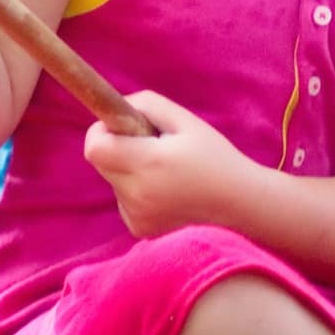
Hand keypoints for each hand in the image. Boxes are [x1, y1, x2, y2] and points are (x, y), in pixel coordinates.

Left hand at [84, 89, 259, 238]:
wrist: (239, 203)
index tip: (118, 125)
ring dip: (129, 170)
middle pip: (101, 163)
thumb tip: (118, 107)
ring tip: (165, 171)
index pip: (95, 148)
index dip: (100, 131)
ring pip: (114, 181)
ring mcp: (137, 215)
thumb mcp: (186, 121)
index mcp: (149, 163)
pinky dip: (137, 190)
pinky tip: (166, 191)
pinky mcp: (140, 229)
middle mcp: (138, 193)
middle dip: (116, 147)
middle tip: (150, 145)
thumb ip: (147, 105)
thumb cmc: (215, 156)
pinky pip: (124, 200)